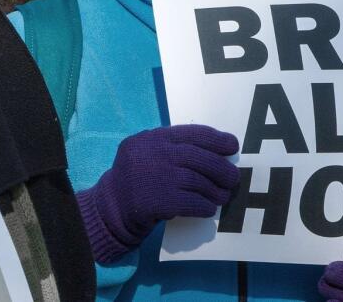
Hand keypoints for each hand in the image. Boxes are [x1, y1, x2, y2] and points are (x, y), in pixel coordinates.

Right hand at [76, 125, 238, 263]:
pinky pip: (192, 203)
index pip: (195, 133)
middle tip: (233, 178)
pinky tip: (209, 209)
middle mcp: (155, 154)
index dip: (218, 140)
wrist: (109, 208)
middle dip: (221, 168)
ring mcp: (156, 177)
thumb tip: (220, 151)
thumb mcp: (150, 152)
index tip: (233, 147)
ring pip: (198, 181)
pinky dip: (205, 206)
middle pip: (200, 158)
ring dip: (216, 190)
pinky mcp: (158, 201)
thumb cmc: (138, 178)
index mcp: (154, 138)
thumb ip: (176, 147)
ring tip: (224, 195)